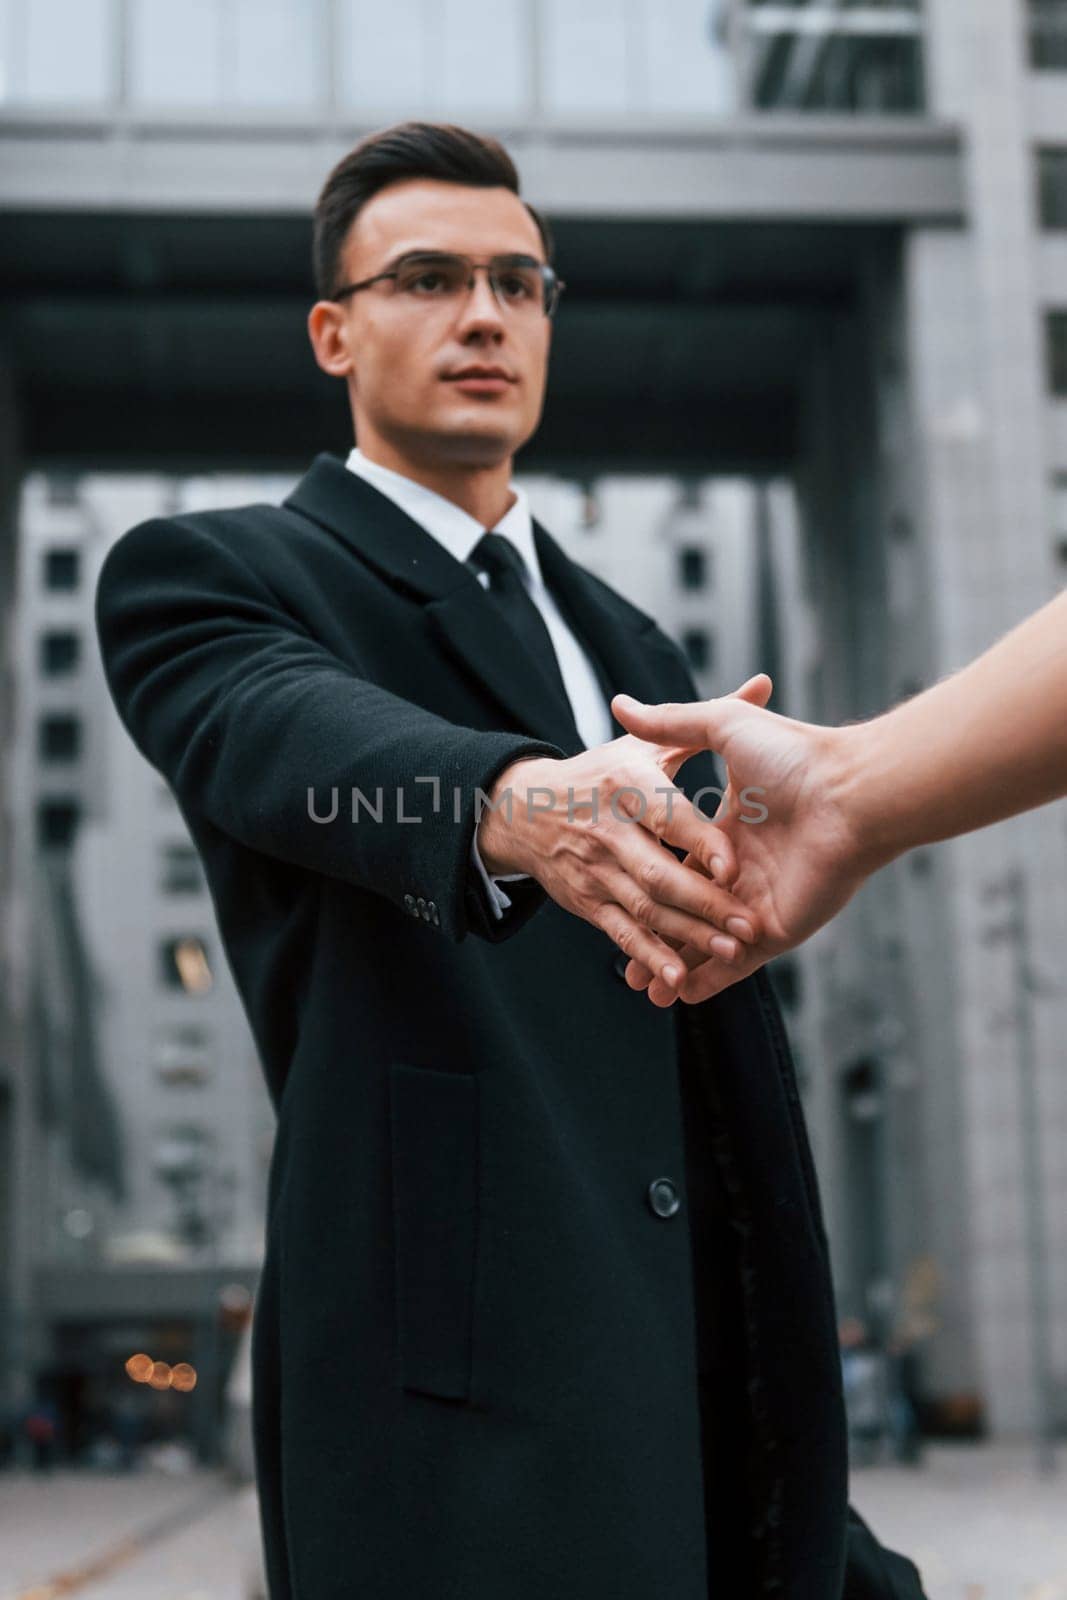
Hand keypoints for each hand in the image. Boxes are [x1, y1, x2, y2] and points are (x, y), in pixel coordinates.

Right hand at [477, 720, 765, 993]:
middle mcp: (610, 829)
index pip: (670, 816)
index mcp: (629, 784)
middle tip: (744, 922)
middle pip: (660, 872)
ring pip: (646, 909)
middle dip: (703, 902)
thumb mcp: (643, 744)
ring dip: (686, 935)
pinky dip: (648, 958)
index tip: (729, 864)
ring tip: (726, 951)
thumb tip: (762, 680)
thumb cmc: (602, 769)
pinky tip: (677, 980)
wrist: (522, 804)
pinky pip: (621, 934)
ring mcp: (597, 870)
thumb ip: (702, 716)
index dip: (700, 842)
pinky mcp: (588, 904)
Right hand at [610, 680, 872, 1005]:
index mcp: (723, 831)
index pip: (673, 858)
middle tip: (620, 954)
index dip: (643, 874)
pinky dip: (705, 982)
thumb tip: (620, 703)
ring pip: (699, 942)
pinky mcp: (770, 931)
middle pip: (679, 908)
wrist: (851, 793)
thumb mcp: (723, 728)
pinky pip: (731, 966)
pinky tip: (678, 996)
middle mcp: (736, 871)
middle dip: (652, 934)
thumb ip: (672, 721)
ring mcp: (752, 904)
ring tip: (639, 988)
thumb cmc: (793, 755)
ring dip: (668, 964)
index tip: (609, 883)